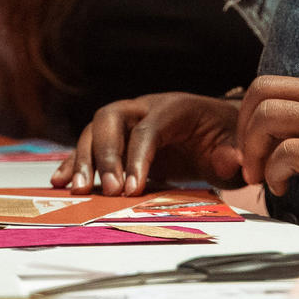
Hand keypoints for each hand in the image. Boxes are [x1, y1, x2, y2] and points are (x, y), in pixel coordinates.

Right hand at [51, 92, 241, 195]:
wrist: (221, 130)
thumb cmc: (228, 138)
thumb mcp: (237, 146)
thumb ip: (232, 153)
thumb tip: (227, 159)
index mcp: (176, 107)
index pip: (149, 127)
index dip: (138, 157)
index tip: (132, 189)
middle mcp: (145, 107)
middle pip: (111, 119)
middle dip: (105, 154)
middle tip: (108, 190)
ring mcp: (128, 121)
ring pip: (94, 131)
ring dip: (84, 159)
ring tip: (80, 191)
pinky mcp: (118, 140)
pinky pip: (90, 146)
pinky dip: (74, 162)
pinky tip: (61, 182)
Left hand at [236, 72, 298, 199]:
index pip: (279, 86)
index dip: (256, 115)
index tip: (258, 142)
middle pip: (262, 93)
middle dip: (243, 127)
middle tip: (248, 158)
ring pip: (268, 118)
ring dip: (253, 150)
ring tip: (260, 176)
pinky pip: (288, 154)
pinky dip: (274, 172)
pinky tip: (282, 189)